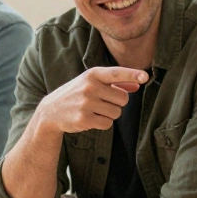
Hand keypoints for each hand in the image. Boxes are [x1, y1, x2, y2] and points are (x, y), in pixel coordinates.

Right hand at [34, 66, 148, 133]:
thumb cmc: (77, 94)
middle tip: (102, 102)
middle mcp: (89, 87)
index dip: (132, 74)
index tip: (145, 77)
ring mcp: (86, 103)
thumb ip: (116, 83)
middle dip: (117, 103)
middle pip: (123, 99)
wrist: (51, 111)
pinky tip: (90, 118)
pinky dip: (102, 123)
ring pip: (116, 113)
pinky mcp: (84, 118)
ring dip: (109, 114)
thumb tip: (138, 84)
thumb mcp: (92, 83)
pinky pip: (108, 123)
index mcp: (93, 74)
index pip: (116, 73)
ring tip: (94, 110)